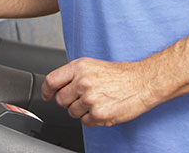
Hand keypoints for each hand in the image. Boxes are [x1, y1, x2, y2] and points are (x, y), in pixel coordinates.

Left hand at [42, 57, 157, 126]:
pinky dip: (91, 119)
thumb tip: (57, 86)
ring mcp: (90, 99)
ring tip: (96, 101)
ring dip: (81, 111)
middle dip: (68, 102)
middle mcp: (82, 82)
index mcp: (79, 68)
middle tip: (81, 98)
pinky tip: (102, 108)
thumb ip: (73, 74)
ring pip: (72, 113)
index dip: (46, 90)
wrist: (142, 82)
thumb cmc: (119, 74)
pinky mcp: (99, 114)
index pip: (51, 81)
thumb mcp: (92, 65)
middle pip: (60, 100)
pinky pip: (85, 122)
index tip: (47, 95)